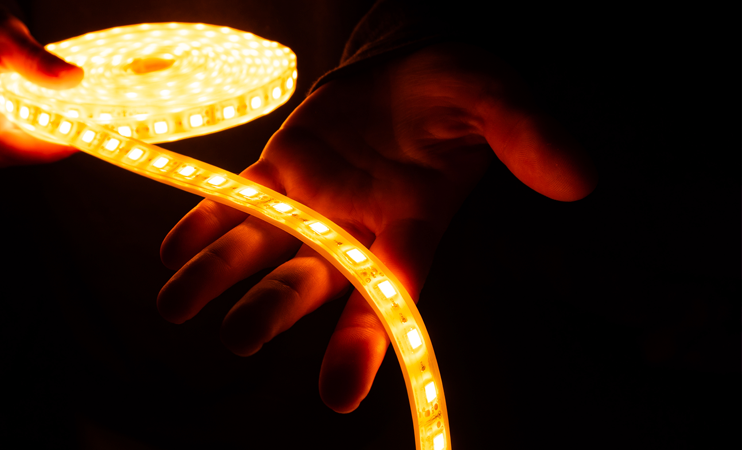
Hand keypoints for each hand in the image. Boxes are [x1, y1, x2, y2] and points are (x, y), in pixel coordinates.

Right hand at [0, 8, 82, 165]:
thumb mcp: (7, 37)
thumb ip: (36, 60)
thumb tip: (74, 78)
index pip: (7, 145)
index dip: (45, 149)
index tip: (78, 138)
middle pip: (16, 154)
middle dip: (53, 147)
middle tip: (88, 131)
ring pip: (17, 152)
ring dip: (48, 144)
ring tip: (79, 127)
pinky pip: (15, 144)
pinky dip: (40, 137)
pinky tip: (61, 123)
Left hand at [157, 42, 595, 412]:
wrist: (407, 68)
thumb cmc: (456, 92)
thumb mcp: (495, 99)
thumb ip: (527, 134)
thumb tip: (579, 179)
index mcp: (412, 226)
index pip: (388, 295)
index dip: (366, 345)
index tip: (341, 395)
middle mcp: (355, 228)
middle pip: (311, 281)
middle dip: (275, 310)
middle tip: (240, 336)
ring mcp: (310, 201)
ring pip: (260, 249)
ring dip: (217, 277)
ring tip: (176, 304)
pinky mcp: (277, 171)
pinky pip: (234, 203)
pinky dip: (203, 223)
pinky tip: (174, 248)